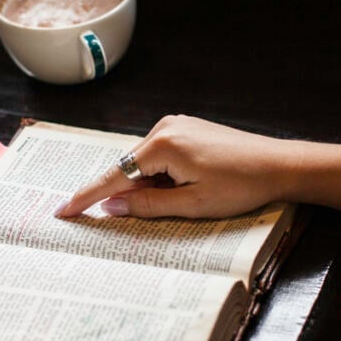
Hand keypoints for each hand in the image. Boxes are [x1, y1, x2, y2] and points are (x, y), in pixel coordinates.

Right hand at [54, 115, 297, 218]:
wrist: (279, 165)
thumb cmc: (239, 186)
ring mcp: (176, 126)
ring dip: (150, 187)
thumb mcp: (191, 205)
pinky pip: (160, 157)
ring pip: (145, 164)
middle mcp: (164, 128)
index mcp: (162, 144)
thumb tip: (110, 207)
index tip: (62, 211)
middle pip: (129, 169)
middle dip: (129, 195)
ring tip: (184, 199)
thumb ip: (147, 205)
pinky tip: (183, 188)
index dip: (87, 196)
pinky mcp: (187, 130)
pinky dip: (161, 176)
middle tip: (150, 214)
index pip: (113, 176)